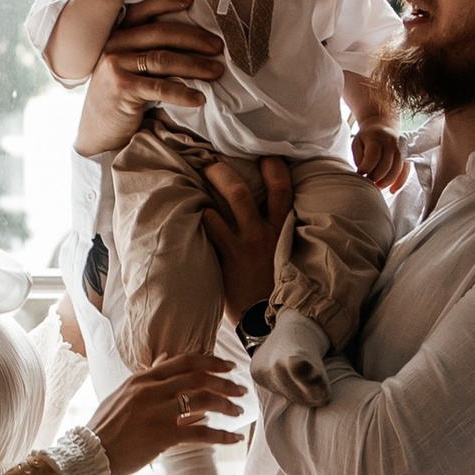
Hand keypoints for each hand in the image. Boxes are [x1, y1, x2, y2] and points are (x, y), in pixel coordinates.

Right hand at [75, 0, 225, 156]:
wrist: (98, 132)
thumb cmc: (121, 98)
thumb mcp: (129, 67)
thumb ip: (148, 50)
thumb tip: (194, 41)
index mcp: (117, 34)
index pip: (144, 11)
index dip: (166, 2)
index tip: (191, 0)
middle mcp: (114, 44)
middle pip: (160, 33)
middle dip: (194, 38)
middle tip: (218, 47)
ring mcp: (116, 65)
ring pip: (163, 59)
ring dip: (195, 65)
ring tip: (216, 71)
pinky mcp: (122, 88)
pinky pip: (160, 87)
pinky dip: (183, 93)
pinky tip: (200, 98)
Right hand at [93, 347, 246, 474]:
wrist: (91, 454)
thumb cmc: (105, 427)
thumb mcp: (122, 393)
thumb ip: (145, 376)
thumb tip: (164, 359)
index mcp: (142, 379)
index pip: (183, 362)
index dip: (210, 362)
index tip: (228, 367)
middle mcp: (151, 391)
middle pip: (198, 378)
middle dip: (225, 382)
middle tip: (240, 389)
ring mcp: (157, 413)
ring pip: (203, 401)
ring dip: (226, 405)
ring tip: (238, 411)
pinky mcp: (163, 436)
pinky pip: (200, 433)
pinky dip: (221, 436)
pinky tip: (234, 439)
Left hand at [195, 153, 294, 325]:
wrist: (266, 319)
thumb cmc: (271, 284)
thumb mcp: (281, 252)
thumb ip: (273, 229)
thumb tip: (260, 207)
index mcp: (280, 229)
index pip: (283, 189)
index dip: (274, 167)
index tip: (263, 154)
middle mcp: (263, 232)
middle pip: (245, 190)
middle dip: (224, 170)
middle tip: (209, 160)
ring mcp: (244, 244)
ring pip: (230, 201)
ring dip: (212, 183)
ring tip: (195, 175)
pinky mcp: (228, 258)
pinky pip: (212, 228)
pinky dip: (202, 215)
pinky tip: (191, 209)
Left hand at [348, 124, 406, 191]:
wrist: (382, 127)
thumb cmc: (367, 139)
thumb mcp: (357, 143)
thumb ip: (359, 158)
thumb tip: (363, 173)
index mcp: (376, 138)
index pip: (372, 157)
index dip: (365, 169)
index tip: (360, 174)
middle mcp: (390, 142)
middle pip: (385, 166)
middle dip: (375, 178)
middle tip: (368, 182)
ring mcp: (400, 149)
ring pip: (396, 170)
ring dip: (386, 182)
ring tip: (377, 186)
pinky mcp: (406, 156)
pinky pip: (405, 171)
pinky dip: (399, 183)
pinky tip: (392, 190)